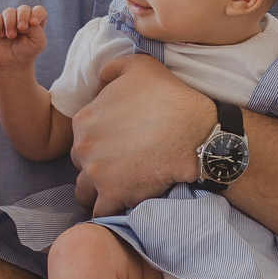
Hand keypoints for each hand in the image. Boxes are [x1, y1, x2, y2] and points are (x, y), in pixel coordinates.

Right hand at [0, 4, 49, 72]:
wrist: (12, 64)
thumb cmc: (27, 53)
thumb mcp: (38, 42)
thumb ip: (35, 28)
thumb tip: (19, 20)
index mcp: (35, 21)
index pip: (38, 10)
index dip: (37, 14)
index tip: (33, 23)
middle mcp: (22, 18)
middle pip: (23, 9)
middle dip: (22, 17)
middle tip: (22, 29)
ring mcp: (8, 20)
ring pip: (8, 11)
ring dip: (10, 23)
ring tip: (11, 36)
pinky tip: (1, 36)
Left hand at [73, 53, 214, 214]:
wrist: (196, 133)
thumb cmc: (170, 97)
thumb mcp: (138, 66)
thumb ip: (109, 70)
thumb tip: (97, 86)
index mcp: (84, 119)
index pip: (81, 136)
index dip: (99, 140)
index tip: (119, 143)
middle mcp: (83, 147)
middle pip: (80, 163)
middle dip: (97, 165)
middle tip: (122, 164)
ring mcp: (96, 174)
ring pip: (84, 191)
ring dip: (98, 191)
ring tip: (119, 188)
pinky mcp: (113, 196)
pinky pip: (100, 212)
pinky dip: (110, 210)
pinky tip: (124, 204)